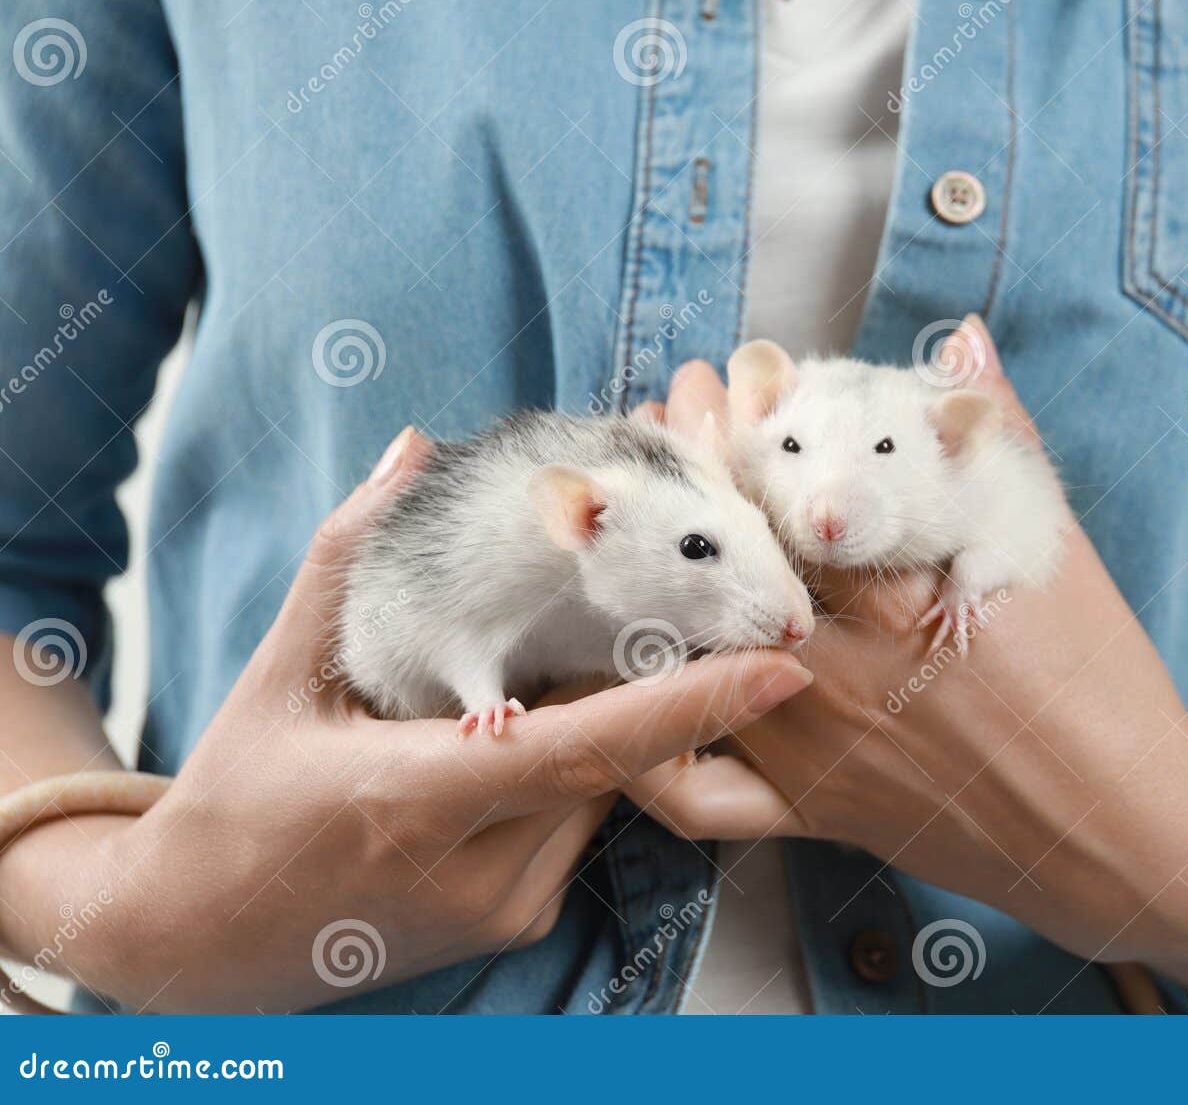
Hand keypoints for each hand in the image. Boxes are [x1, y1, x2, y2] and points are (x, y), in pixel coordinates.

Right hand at [0, 428, 810, 1011]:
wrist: (203, 942)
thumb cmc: (235, 799)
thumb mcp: (279, 676)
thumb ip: (348, 557)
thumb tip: (412, 449)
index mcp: (415, 800)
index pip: (583, 751)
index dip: (688, 706)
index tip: (780, 665)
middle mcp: (477, 867)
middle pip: (606, 755)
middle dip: (624, 677)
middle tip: (643, 606)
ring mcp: (504, 906)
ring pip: (603, 789)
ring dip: (592, 724)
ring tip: (541, 676)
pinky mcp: (516, 922)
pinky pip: (581, 823)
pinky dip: (575, 770)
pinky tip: (519, 740)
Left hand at [624, 329, 1187, 967]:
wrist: (1123, 832)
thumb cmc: (1103, 685)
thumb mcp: (1055, 548)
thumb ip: (999, 438)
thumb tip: (964, 341)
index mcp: (895, 593)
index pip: (787, 493)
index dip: (736, 427)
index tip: (715, 378)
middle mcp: (833, 668)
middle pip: (723, 559)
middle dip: (684, 476)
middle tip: (658, 414)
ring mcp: (810, 746)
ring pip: (682, 658)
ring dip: (645, 574)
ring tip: (624, 514)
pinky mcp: (808, 812)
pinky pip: (696, 794)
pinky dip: (644, 748)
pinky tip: (618, 692)